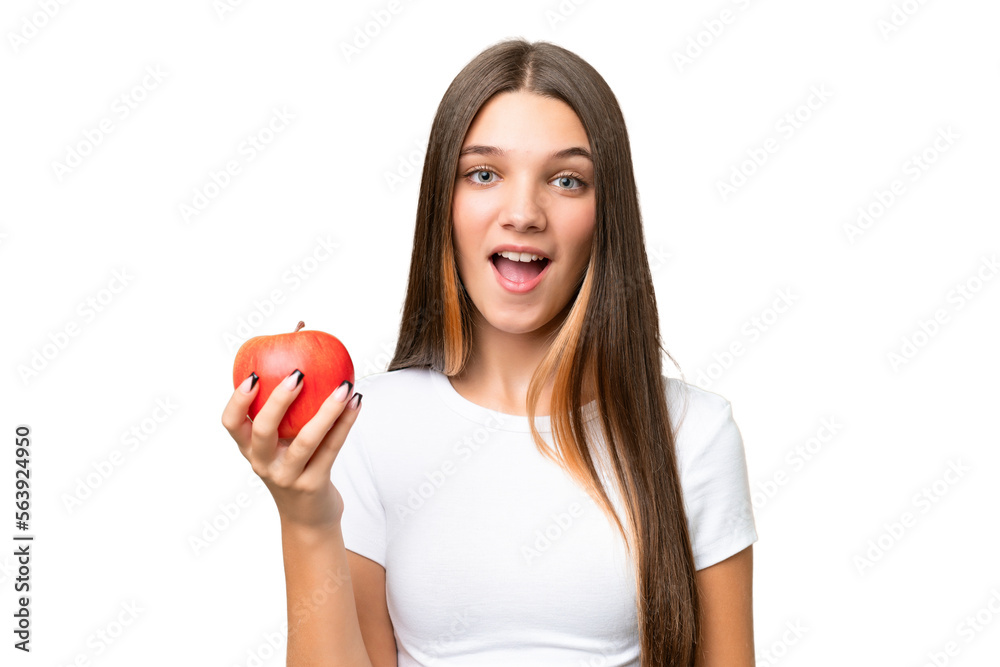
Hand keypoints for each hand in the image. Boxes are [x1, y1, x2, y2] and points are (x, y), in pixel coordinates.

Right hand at [221, 369, 361, 530]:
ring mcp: (288, 476)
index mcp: (250, 449)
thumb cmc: (295, 466)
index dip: (238, 400)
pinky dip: (346, 423)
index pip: (231, 424)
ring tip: (344, 387)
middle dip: (278, 401)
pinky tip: (356, 401)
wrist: (308, 519)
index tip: (254, 375)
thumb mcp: (280, 443)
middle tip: (299, 374)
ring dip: (327, 410)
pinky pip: (332, 448)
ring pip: (306, 441)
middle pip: (263, 430)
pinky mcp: (314, 484)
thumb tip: (299, 343)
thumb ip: (284, 407)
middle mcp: (263, 464)